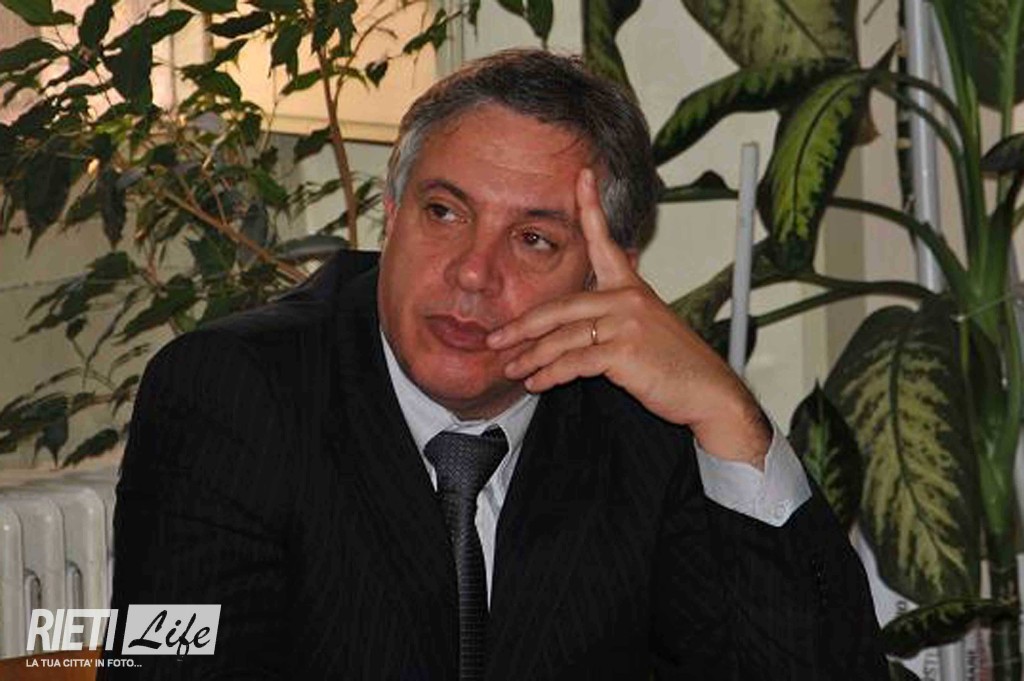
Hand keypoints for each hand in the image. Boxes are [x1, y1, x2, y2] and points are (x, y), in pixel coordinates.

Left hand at [486, 168, 769, 466]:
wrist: (708, 392)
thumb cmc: (674, 364)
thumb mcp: (646, 328)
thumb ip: (613, 317)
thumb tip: (572, 326)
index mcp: (631, 287)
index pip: (605, 242)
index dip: (591, 206)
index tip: (582, 174)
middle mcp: (628, 297)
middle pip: (560, 306)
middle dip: (522, 326)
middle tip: (495, 338)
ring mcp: (626, 322)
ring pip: (562, 337)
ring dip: (531, 357)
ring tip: (510, 369)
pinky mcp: (624, 350)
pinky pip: (574, 361)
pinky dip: (550, 374)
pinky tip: (536, 383)